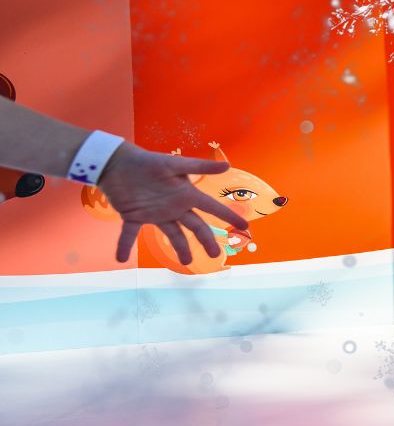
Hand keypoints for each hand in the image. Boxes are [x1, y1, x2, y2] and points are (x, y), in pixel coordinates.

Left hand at [94, 145, 248, 264]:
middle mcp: (174, 207)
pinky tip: (121, 258)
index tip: (244, 226)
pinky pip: (130, 234)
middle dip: (206, 241)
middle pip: (196, 226)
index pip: (212, 208)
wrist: (117, 162)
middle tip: (216, 256)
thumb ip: (200, 166)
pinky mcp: (133, 216)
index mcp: (186, 195)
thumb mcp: (175, 164)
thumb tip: (227, 166)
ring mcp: (155, 213)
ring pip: (172, 234)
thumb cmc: (148, 162)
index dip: (228, 216)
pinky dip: (124, 246)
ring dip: (180, 248)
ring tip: (186, 263)